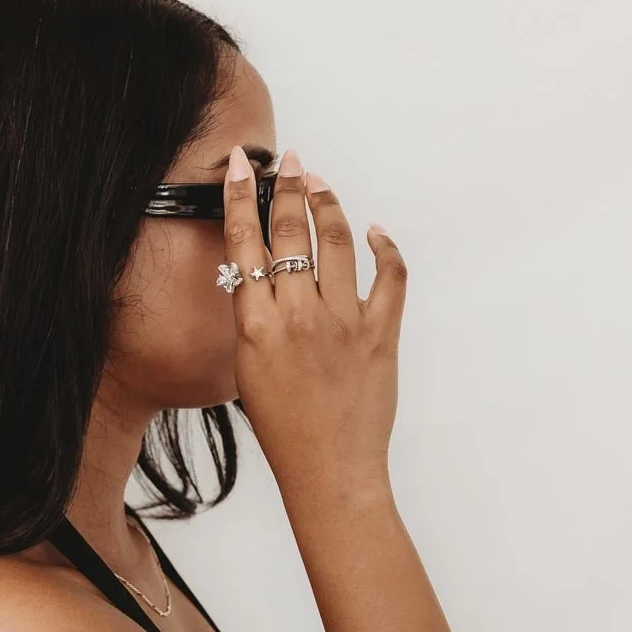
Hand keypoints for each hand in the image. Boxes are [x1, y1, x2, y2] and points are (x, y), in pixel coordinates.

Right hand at [222, 147, 406, 501]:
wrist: (329, 470)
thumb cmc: (284, 427)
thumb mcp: (248, 366)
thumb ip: (253, 316)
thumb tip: (258, 271)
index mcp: (255, 326)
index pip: (244, 243)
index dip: (241, 196)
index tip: (242, 166)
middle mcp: (297, 317)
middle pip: (290, 231)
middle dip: (288, 187)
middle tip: (291, 161)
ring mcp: (343, 323)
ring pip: (335, 240)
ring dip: (328, 204)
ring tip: (320, 184)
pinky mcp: (380, 334)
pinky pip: (389, 275)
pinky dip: (384, 246)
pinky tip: (375, 231)